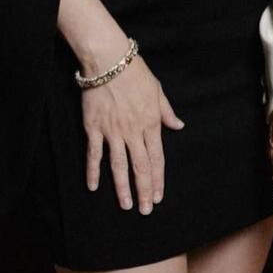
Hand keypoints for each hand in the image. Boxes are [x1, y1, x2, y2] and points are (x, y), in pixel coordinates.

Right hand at [80, 54, 183, 213]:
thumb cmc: (135, 74)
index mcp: (150, 123)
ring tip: (125, 205)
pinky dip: (93, 171)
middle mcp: (132, 131)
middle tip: (143, 210)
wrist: (109, 62)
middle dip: (143, 190)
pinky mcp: (94, 128)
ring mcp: (112, 132)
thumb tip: (178, 126)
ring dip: (122, 187)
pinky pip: (94, 154)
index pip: (157, 159)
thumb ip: (166, 113)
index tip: (158, 196)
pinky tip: (94, 186)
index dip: (158, 180)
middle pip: (140, 167)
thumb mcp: (158, 91)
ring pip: (118, 165)